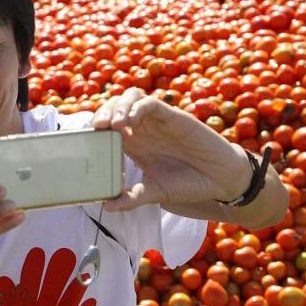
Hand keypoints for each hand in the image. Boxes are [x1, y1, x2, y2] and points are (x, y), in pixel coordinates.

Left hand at [92, 89, 251, 210]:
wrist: (220, 180)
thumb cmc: (187, 183)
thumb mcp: (155, 192)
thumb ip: (132, 198)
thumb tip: (107, 206)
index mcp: (133, 144)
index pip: (106, 126)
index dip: (94, 128)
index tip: (85, 139)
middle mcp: (142, 129)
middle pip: (114, 108)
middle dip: (102, 114)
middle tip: (97, 129)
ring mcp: (156, 120)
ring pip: (129, 98)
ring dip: (117, 107)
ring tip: (113, 126)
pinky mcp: (172, 116)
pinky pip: (150, 103)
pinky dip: (136, 108)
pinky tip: (130, 123)